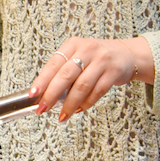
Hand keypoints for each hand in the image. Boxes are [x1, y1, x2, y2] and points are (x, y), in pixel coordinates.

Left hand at [29, 37, 146, 121]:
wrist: (126, 54)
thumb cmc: (96, 58)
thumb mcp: (78, 55)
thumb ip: (63, 70)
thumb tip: (44, 93)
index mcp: (72, 44)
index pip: (53, 64)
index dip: (42, 80)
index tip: (33, 94)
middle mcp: (86, 50)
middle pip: (66, 75)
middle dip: (52, 94)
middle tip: (43, 109)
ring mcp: (101, 60)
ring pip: (81, 86)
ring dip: (69, 104)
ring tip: (62, 115)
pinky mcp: (114, 72)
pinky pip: (97, 91)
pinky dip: (86, 103)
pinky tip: (78, 110)